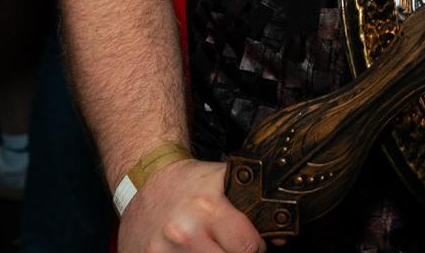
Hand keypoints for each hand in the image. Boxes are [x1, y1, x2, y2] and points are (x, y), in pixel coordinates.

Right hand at [118, 158, 265, 252]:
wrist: (144, 180)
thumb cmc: (188, 183)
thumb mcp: (224, 180)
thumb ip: (254, 206)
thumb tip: (280, 239)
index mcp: (208, 209)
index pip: (247, 246)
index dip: (255, 247)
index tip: (252, 244)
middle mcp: (184, 232)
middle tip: (230, 246)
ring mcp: (162, 250)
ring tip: (210, 247)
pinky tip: (189, 252)